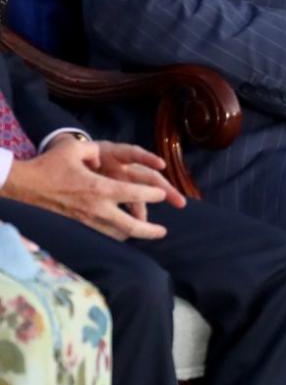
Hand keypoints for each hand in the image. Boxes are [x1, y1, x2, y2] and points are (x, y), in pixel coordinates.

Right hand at [4, 138, 182, 240]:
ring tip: (144, 233)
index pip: (135, 193)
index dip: (153, 194)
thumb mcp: (74, 149)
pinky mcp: (77, 228)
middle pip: (131, 226)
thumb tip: (104, 156)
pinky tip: (119, 234)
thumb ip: (95, 149)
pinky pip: (102, 236)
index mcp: (100, 188)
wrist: (23, 187)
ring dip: (132, 235)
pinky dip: (114, 236)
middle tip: (163, 231)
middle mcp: (97, 208)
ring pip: (117, 235)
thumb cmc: (49, 165)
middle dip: (150, 230)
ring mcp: (87, 221)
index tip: (162, 194)